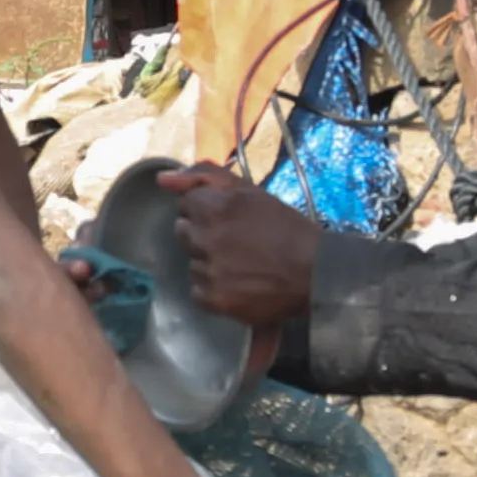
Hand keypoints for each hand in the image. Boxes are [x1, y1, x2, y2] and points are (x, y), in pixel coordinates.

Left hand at [152, 162, 320, 326]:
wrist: (315, 273)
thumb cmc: (286, 229)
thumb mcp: (251, 192)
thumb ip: (204, 177)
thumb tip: (162, 179)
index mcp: (214, 206)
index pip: (186, 203)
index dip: (207, 209)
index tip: (228, 218)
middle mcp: (205, 237)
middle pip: (183, 231)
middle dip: (203, 234)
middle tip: (234, 241)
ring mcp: (207, 270)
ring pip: (191, 262)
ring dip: (208, 262)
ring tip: (239, 265)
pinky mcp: (211, 299)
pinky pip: (197, 290)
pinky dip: (213, 288)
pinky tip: (237, 284)